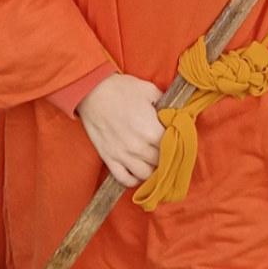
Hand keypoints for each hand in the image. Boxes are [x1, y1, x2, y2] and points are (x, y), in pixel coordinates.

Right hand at [78, 73, 164, 188]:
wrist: (91, 91)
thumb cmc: (121, 89)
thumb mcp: (150, 90)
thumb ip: (165, 105)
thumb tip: (174, 115)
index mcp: (152, 130)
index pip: (173, 148)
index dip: (176, 144)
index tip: (175, 140)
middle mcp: (139, 147)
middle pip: (161, 163)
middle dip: (165, 156)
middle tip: (164, 149)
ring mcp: (123, 155)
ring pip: (145, 175)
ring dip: (151, 169)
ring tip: (150, 160)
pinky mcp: (109, 158)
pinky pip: (124, 179)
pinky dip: (132, 179)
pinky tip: (136, 170)